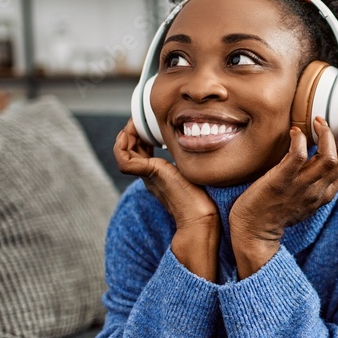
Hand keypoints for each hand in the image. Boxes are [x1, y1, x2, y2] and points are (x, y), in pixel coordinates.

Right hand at [114, 118, 219, 280]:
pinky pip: (123, 159)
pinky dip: (122, 145)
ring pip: (123, 152)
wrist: (202, 218)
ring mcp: (148, 175)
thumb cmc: (207, 200)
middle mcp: (151, 174)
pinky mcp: (149, 174)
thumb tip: (215, 147)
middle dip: (135, 131)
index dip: (144, 135)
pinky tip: (134, 132)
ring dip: (127, 134)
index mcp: (161, 173)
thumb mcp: (201, 172)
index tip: (154, 123)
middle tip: (143, 119)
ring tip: (136, 123)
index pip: (144, 150)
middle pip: (131, 149)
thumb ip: (201, 162)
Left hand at [230, 102, 337, 278]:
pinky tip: (295, 132)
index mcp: (328, 192)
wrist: (254, 232)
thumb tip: (317, 150)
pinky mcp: (281, 183)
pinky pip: (297, 158)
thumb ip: (315, 177)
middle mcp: (320, 190)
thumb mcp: (305, 195)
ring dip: (327, 134)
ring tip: (317, 120)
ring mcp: (302, 187)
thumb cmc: (276, 210)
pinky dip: (299, 141)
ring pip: (330, 158)